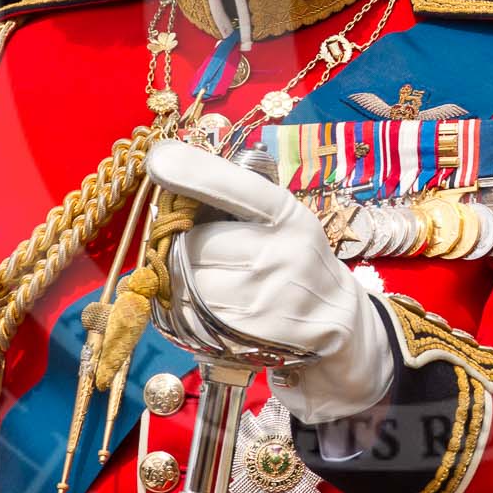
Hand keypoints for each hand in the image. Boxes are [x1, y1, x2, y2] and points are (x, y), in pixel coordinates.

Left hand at [144, 138, 393, 422]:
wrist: (333, 315)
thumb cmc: (295, 255)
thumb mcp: (283, 217)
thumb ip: (238, 200)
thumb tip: (172, 178)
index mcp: (286, 216)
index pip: (233, 188)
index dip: (192, 172)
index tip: (159, 158)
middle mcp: (277, 254)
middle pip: (194, 242)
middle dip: (186, 244)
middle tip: (200, 248)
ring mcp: (261, 297)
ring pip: (187, 280)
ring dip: (184, 277)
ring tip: (209, 276)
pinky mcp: (245, 334)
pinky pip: (188, 314)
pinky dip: (185, 306)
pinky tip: (207, 302)